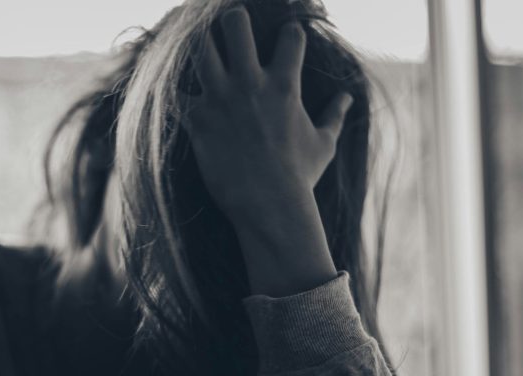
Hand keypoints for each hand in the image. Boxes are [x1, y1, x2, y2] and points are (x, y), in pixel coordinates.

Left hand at [183, 7, 352, 230]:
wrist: (269, 207)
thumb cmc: (300, 177)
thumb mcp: (324, 143)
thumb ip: (335, 115)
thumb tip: (347, 98)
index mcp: (285, 84)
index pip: (291, 35)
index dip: (290, 34)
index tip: (285, 41)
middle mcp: (250, 84)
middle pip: (235, 25)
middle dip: (232, 21)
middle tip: (230, 31)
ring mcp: (221, 99)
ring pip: (199, 49)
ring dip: (199, 47)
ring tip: (201, 53)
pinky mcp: (197, 120)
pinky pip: (175, 92)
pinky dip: (174, 91)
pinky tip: (177, 93)